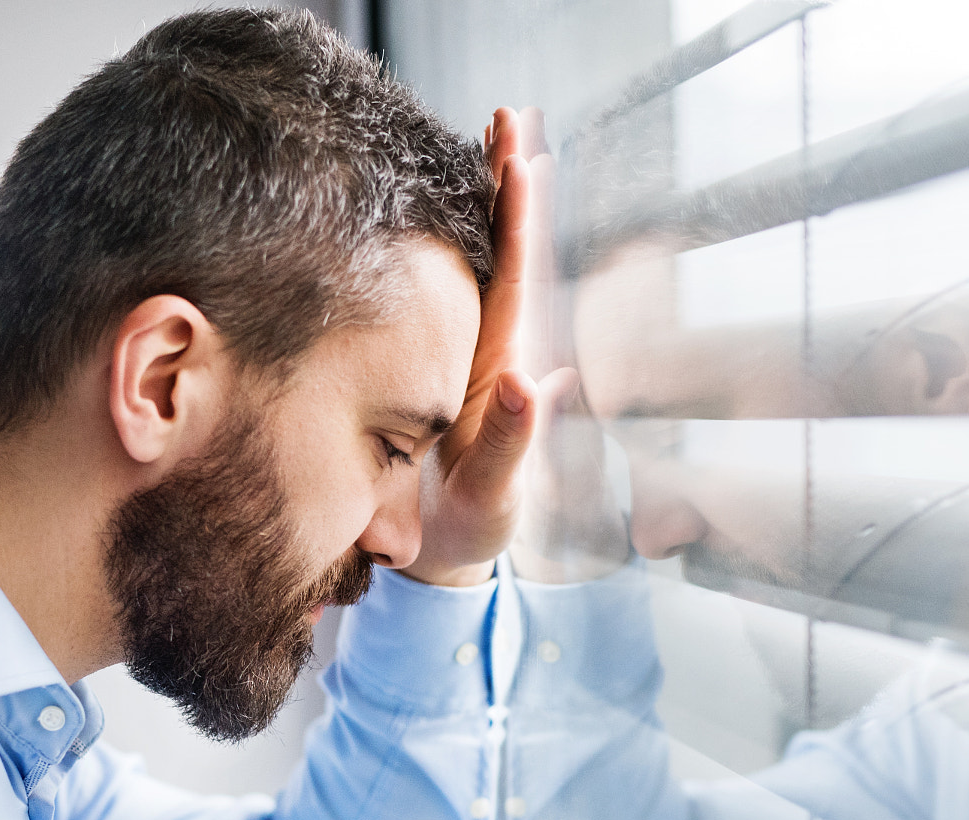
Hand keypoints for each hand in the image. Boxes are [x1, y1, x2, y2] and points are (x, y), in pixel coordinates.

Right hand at [405, 107, 575, 585]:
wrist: (442, 553)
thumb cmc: (471, 526)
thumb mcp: (495, 490)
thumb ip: (516, 441)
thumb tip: (539, 381)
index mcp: (500, 368)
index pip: (514, 280)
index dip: (518, 220)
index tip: (521, 159)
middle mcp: (485, 351)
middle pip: (499, 256)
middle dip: (504, 187)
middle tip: (505, 118)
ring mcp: (458, 356)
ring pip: (471, 267)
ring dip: (477, 204)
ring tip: (485, 140)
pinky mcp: (429, 368)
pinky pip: (438, 296)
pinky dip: (438, 247)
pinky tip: (432, 211)